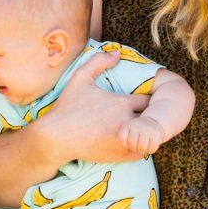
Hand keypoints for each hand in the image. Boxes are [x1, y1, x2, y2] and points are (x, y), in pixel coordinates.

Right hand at [33, 50, 140, 164]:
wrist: (56, 137)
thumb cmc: (67, 107)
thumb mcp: (80, 78)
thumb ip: (99, 61)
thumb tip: (118, 53)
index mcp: (121, 102)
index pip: (147, 98)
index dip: (145, 99)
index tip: (140, 101)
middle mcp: (127, 121)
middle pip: (151, 116)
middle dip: (148, 114)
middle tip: (142, 114)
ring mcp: (126, 140)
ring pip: (149, 134)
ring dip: (146, 130)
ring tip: (138, 128)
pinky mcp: (122, 155)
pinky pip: (142, 151)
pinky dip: (140, 145)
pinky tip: (130, 140)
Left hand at [118, 114, 166, 155]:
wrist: (153, 121)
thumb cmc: (137, 131)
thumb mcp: (128, 130)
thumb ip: (124, 139)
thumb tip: (123, 152)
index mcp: (127, 125)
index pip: (122, 139)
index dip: (126, 145)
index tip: (129, 144)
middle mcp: (137, 126)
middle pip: (132, 145)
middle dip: (135, 149)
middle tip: (138, 147)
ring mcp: (147, 129)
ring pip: (142, 147)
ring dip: (143, 151)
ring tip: (143, 148)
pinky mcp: (156, 134)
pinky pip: (151, 148)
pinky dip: (150, 151)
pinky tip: (150, 147)